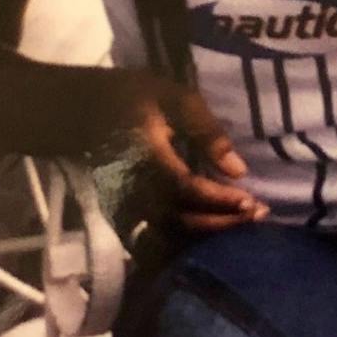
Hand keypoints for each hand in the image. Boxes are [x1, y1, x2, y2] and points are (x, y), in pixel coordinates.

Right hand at [97, 72, 267, 233]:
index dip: (220, 200)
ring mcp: (122, 205)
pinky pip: (154, 236)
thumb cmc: (132, 96)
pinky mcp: (119, 212)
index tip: (253, 202)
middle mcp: (132, 189)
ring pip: (168, 234)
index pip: (187, 190)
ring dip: (207, 234)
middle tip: (259, 215)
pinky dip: (184, 239)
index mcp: (145, 158)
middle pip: (180, 220)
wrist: (78, 109)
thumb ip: (206, 132)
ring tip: (243, 225)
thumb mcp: (175, 98)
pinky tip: (210, 234)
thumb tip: (238, 170)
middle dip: (222, 222)